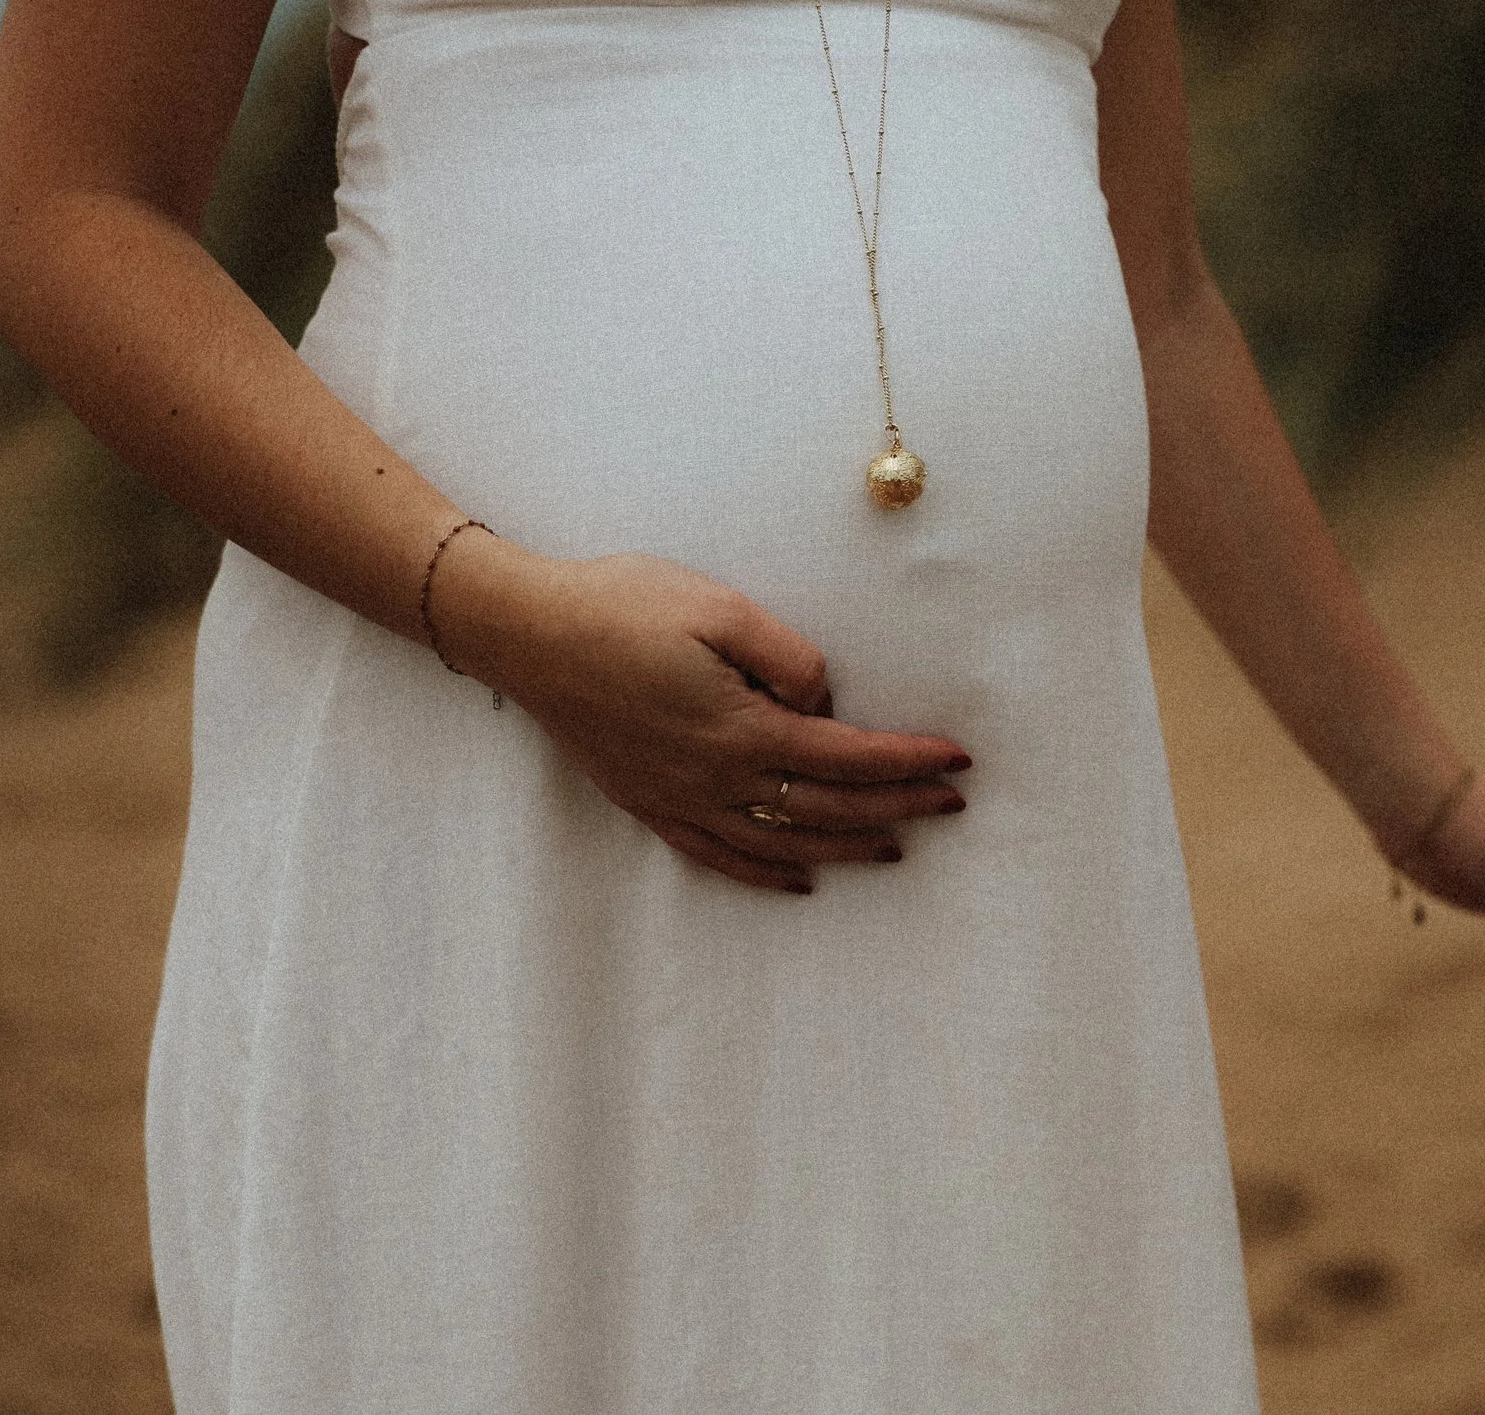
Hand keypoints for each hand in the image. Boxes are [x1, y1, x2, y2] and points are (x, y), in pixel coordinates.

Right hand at [436, 539, 970, 894]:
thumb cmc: (623, 605)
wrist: (526, 633)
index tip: (958, 759)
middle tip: (950, 802)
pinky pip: (721, 858)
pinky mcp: (649, 805)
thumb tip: (823, 703)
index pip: (848, 758)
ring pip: (783, 845)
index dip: (909, 762)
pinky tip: (801, 879)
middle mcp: (716, 780)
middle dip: (898, 808)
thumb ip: (788, 659)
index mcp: (742, 730)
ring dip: (845, 848)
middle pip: (827, 810)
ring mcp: (680, 801)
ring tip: (895, 845)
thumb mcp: (719, 608)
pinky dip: (769, 874)